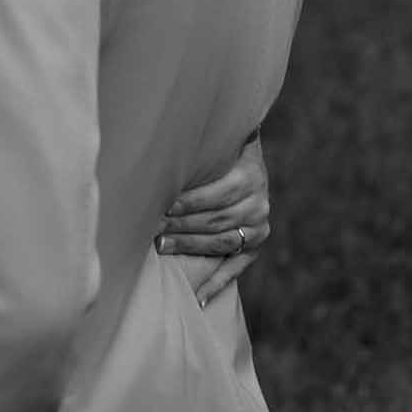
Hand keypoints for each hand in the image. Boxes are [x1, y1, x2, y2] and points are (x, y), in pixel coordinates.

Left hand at [154, 130, 269, 305]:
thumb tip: (180, 112)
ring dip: (189, 248)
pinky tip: (198, 299)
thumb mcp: (222, 136)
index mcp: (251, 176)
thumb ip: (209, 132)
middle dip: (182, 225)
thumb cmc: (221, 147)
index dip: (191, 201)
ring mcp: (258, 229)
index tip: (163, 205)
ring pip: (221, 243)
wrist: (246, 160)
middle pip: (217, 220)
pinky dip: (216, 285)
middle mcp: (260, 204)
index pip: (220, 194)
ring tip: (160, 247)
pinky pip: (235, 269)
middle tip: (152, 228)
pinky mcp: (254, 248)